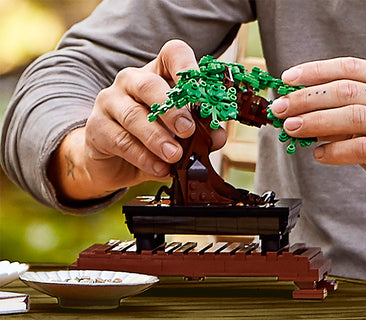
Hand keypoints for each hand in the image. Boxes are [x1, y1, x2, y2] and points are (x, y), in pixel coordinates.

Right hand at [48, 40, 225, 201]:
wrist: (114, 162)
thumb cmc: (151, 141)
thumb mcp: (179, 136)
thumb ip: (199, 134)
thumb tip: (218, 137)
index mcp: (158, 75)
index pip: (172, 54)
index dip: (187, 67)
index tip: (200, 89)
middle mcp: (131, 82)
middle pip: (148, 85)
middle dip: (172, 109)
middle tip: (188, 130)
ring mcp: (110, 102)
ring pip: (133, 115)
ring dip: (157, 138)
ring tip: (175, 155)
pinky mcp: (97, 127)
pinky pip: (121, 141)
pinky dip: (143, 157)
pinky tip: (159, 167)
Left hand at [270, 57, 365, 217]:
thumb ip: (342, 118)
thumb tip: (299, 115)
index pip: (351, 68)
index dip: (316, 71)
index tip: (288, 78)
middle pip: (345, 90)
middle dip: (305, 98)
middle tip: (279, 108)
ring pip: (353, 116)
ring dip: (314, 121)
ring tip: (291, 128)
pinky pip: (361, 149)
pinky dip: (334, 151)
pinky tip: (318, 155)